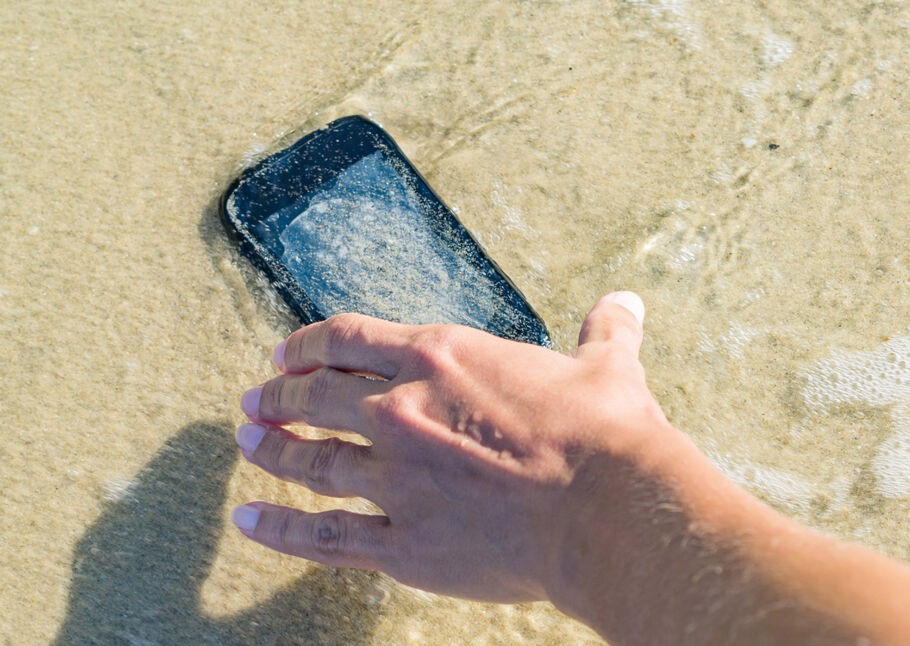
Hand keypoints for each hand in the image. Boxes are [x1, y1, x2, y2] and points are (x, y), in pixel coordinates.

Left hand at [232, 292, 669, 602]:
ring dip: (272, 451)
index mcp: (441, 358)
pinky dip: (281, 527)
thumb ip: (604, 330)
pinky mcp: (402, 543)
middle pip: (315, 398)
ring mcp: (396, 480)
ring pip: (311, 462)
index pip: (348, 340)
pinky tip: (249, 520)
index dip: (307, 344)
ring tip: (247, 444)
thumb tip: (626, 301)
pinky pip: (325, 535)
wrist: (607, 510)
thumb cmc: (608, 433)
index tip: (285, 353)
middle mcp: (402, 412)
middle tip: (253, 402)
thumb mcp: (608, 366)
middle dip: (277, 397)